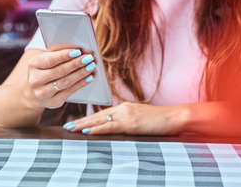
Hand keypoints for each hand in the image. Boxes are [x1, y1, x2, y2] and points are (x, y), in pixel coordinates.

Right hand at [23, 48, 96, 108]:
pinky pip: (69, 92)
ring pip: (65, 82)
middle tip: (89, 58)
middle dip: (76, 64)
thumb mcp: (47, 58)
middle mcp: (35, 80)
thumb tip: (81, 50)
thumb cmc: (45, 69)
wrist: (34, 91)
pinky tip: (89, 77)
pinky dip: (81, 84)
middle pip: (59, 71)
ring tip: (91, 66)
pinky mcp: (53, 102)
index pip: (50, 60)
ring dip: (80, 74)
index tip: (78, 51)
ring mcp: (43, 93)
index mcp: (33, 65)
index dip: (64, 56)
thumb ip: (61, 52)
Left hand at [65, 102, 188, 134]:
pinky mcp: (130, 123)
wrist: (173, 117)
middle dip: (81, 121)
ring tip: (72, 128)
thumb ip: (127, 120)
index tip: (76, 122)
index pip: (101, 113)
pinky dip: (97, 129)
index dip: (88, 118)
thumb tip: (117, 126)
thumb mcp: (140, 117)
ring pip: (100, 120)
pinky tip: (88, 132)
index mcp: (124, 108)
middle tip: (67, 125)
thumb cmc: (159, 120)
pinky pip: (110, 126)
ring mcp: (126, 115)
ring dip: (84, 125)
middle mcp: (122, 109)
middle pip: (97, 115)